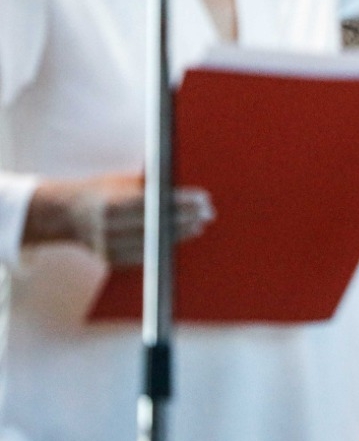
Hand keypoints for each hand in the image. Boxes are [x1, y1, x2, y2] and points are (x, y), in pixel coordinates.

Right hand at [24, 172, 214, 265]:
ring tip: (198, 225)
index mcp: (112, 204)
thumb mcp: (124, 182)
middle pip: (158, 226)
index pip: (156, 205)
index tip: (203, 199)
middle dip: (187, 219)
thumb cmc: (104, 190)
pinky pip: (142, 255)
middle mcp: (108, 227)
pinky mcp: (109, 258)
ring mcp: (107, 246)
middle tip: (208, 213)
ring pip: (153, 243)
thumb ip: (152, 188)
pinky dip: (163, 246)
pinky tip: (179, 237)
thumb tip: (188, 193)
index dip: (182, 203)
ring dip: (180, 234)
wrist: (67, 212)